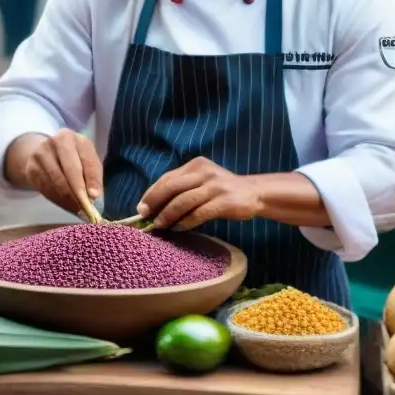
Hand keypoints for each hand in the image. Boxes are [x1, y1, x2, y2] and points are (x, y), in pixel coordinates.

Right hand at [20, 129, 103, 215]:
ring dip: (68, 199)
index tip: (94, 196)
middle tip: (85, 208)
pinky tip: (65, 204)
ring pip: (57, 182)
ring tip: (77, 209)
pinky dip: (57, 199)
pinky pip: (46, 188)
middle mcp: (56, 141)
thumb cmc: (73, 157)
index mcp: (74, 137)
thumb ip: (93, 176)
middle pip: (70, 170)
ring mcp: (41, 154)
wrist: (45, 152)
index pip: (86, 159)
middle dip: (78, 191)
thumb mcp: (86, 159)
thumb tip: (93, 196)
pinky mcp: (31, 169)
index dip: (91, 179)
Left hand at [137, 157, 261, 230]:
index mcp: (196, 165)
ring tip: (159, 226)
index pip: (168, 178)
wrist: (254, 193)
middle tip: (145, 217)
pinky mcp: (224, 201)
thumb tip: (153, 206)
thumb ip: (182, 188)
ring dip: (168, 215)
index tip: (141, 208)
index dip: (152, 193)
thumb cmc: (222, 190)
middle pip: (172, 187)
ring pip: (183, 201)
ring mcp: (215, 186)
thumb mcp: (202, 181)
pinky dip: (185, 222)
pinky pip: (199, 213)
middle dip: (156, 203)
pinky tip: (178, 229)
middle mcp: (204, 172)